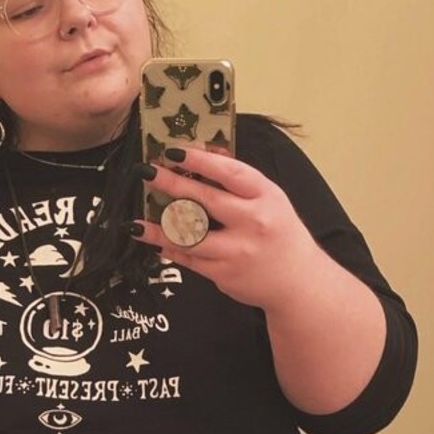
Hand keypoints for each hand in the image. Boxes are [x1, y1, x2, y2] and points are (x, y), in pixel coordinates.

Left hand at [130, 145, 319, 309]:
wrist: (297, 282)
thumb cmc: (280, 233)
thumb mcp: (270, 199)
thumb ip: (239, 180)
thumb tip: (205, 151)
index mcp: (265, 196)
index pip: (229, 172)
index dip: (199, 160)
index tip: (173, 151)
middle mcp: (253, 222)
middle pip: (204, 200)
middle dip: (170, 184)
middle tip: (146, 173)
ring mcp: (237, 251)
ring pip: (189, 236)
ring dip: (158, 228)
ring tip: (135, 222)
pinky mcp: (224, 274)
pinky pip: (190, 259)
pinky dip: (170, 250)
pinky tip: (155, 241)